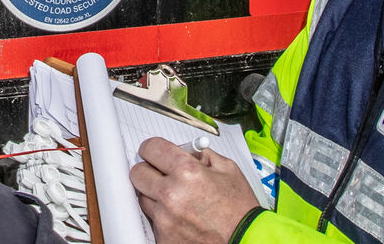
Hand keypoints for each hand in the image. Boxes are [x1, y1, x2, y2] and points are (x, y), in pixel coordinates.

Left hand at [129, 137, 260, 243]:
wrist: (246, 241)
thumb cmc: (240, 210)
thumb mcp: (228, 169)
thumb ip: (200, 154)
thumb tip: (182, 150)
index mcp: (187, 172)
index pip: (150, 148)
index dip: (154, 148)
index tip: (156, 152)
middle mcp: (172, 195)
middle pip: (138, 172)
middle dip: (150, 170)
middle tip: (164, 173)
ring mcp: (165, 219)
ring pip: (143, 197)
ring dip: (155, 194)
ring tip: (179, 198)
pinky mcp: (164, 237)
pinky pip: (153, 219)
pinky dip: (163, 215)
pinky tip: (182, 215)